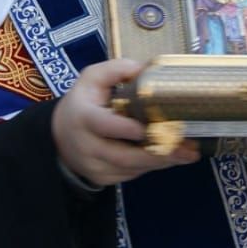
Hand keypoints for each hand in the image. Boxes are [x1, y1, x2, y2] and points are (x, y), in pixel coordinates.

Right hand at [53, 59, 197, 186]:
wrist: (59, 136)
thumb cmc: (82, 102)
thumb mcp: (92, 78)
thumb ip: (117, 70)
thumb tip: (147, 68)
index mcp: (83, 117)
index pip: (105, 126)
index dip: (128, 129)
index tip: (154, 127)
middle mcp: (87, 146)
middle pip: (124, 156)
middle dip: (158, 153)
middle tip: (187, 148)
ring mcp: (94, 166)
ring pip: (132, 168)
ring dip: (161, 162)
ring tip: (187, 153)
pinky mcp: (102, 179)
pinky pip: (131, 175)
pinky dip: (152, 166)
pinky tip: (169, 157)